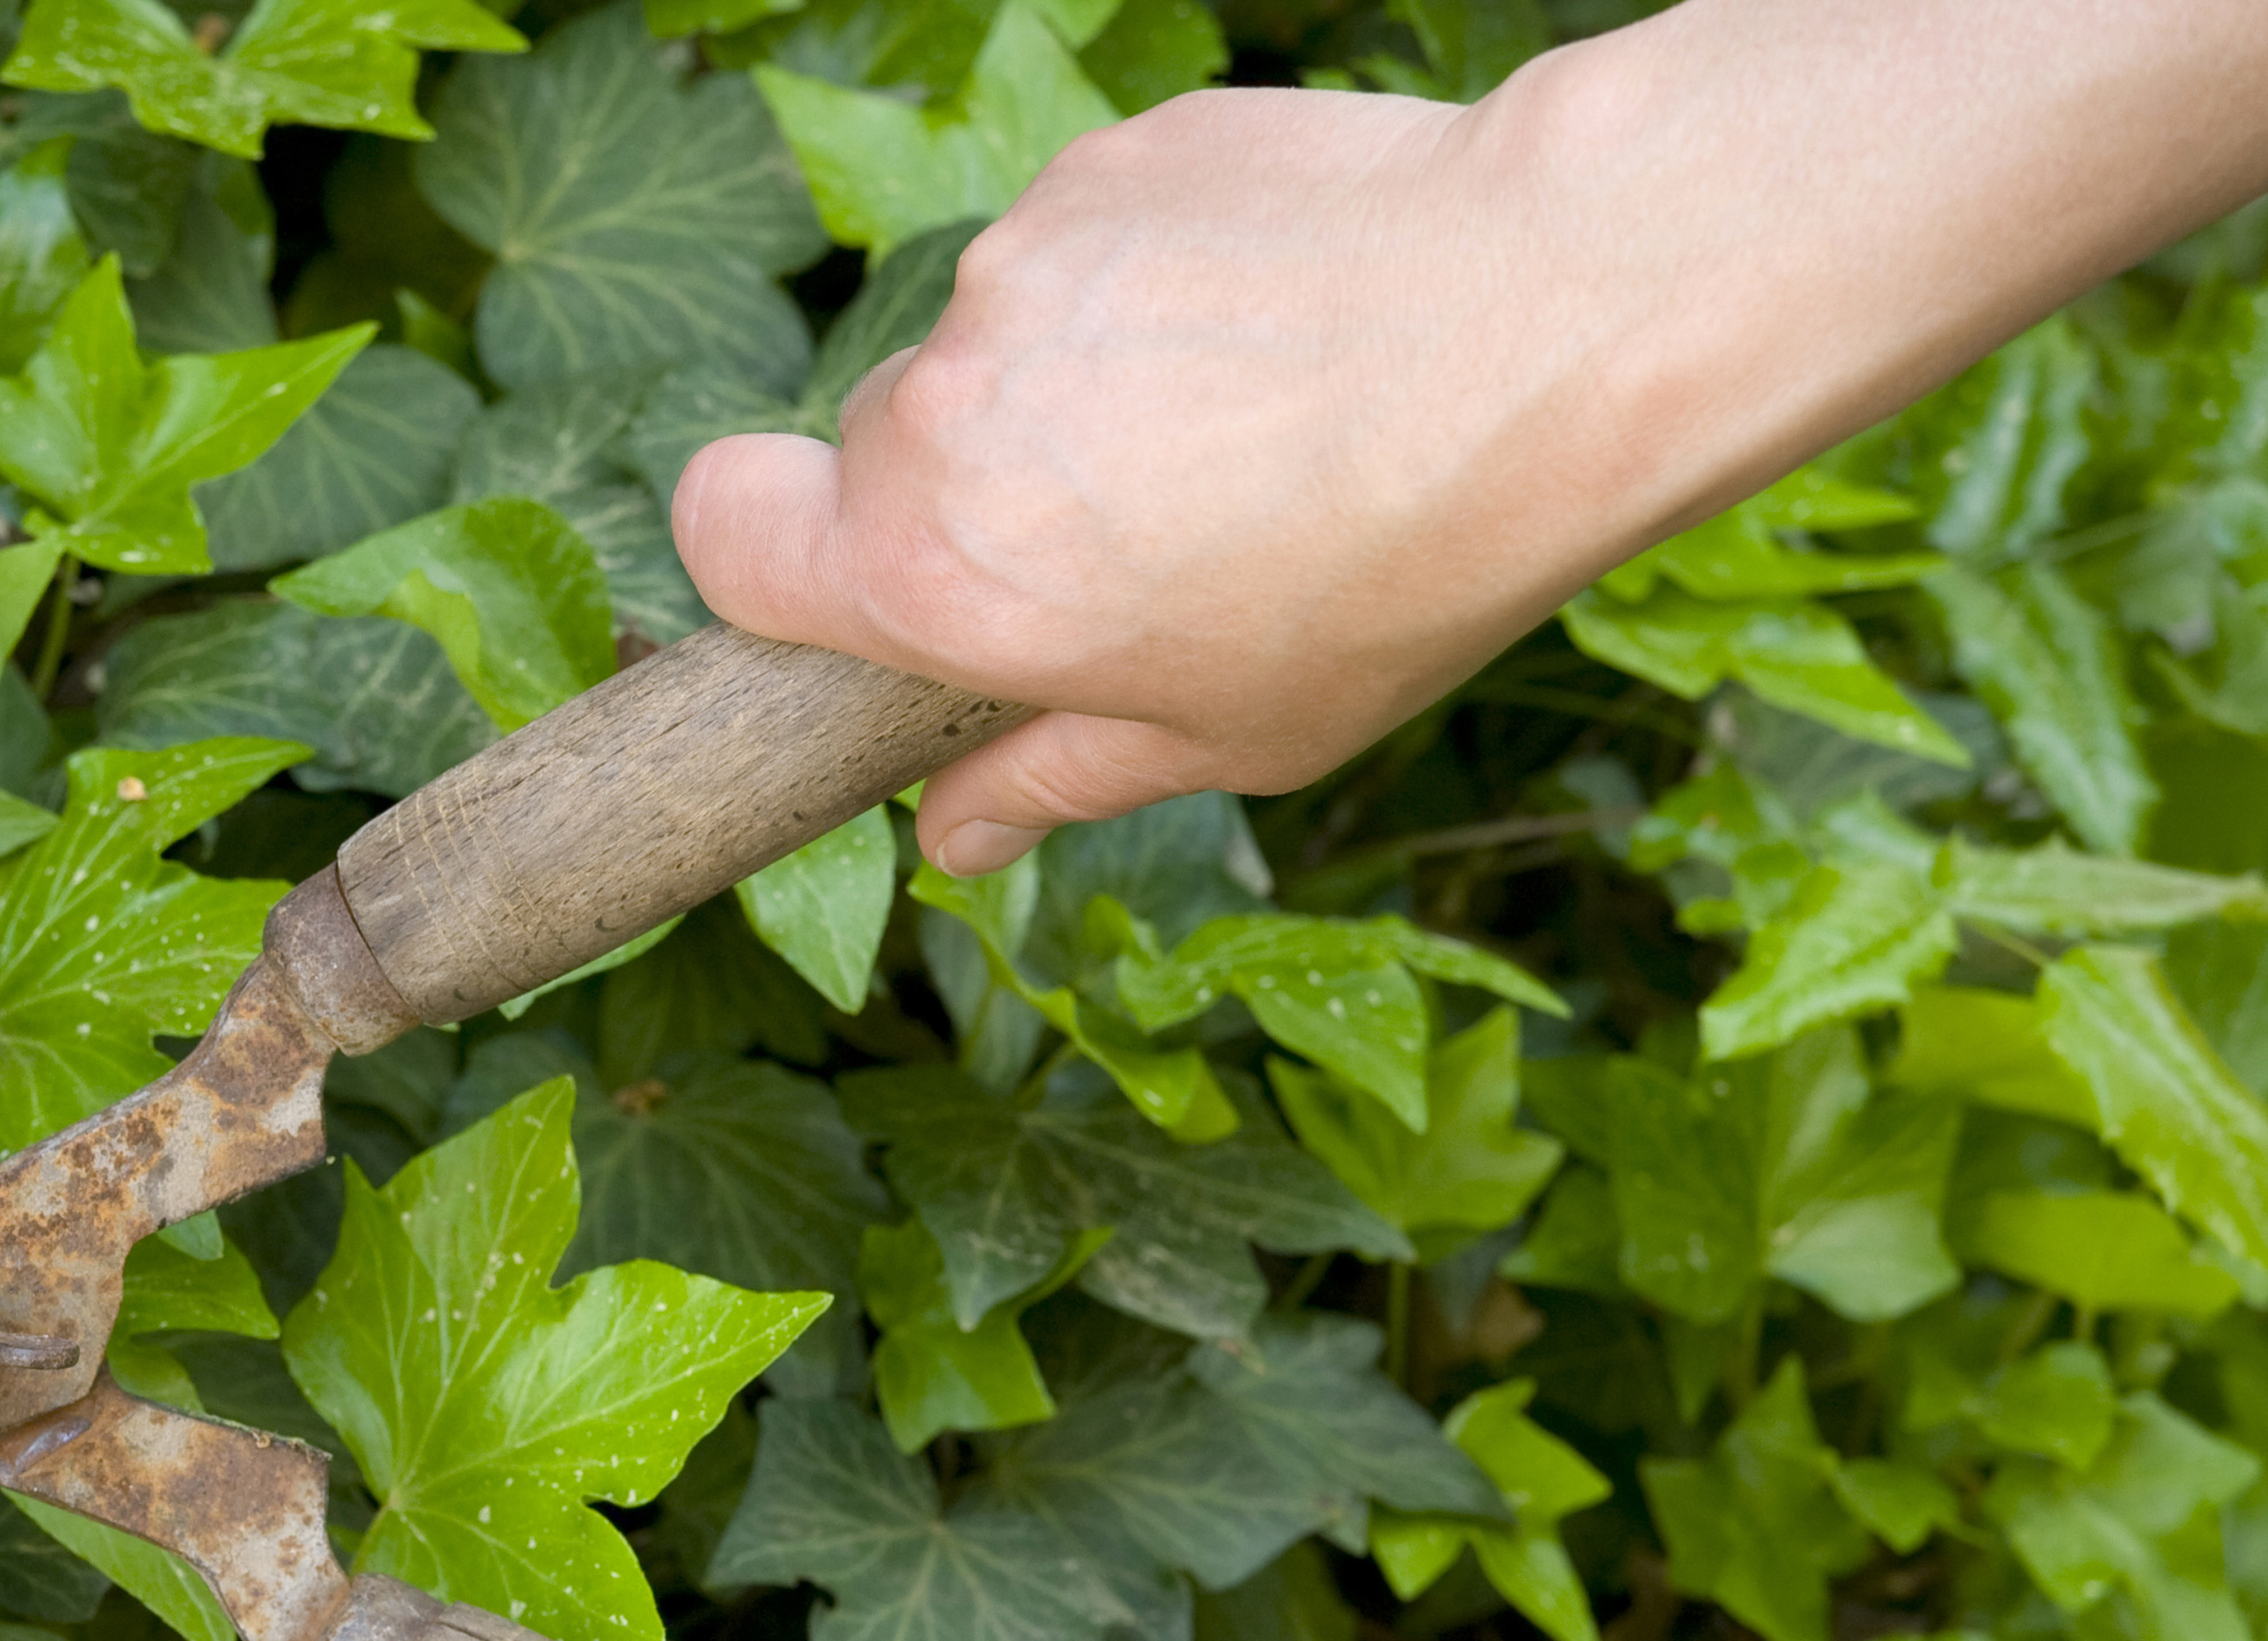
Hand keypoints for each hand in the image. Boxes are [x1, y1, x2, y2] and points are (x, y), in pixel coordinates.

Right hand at [672, 0, 2267, 879]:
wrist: (1557, 327)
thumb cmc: (1397, 564)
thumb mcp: (1230, 735)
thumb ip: (1054, 778)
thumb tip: (954, 838)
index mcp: (936, 569)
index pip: (720, 530)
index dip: (761, 561)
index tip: (852, 584)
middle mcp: (945, 407)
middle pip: (883, 446)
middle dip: (977, 489)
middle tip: (1134, 533)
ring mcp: (1022, 268)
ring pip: (997, 342)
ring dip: (1075, 385)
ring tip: (1240, 424)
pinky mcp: (1108, 166)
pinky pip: (1084, 244)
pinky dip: (1149, 288)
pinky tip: (1274, 327)